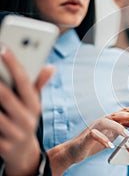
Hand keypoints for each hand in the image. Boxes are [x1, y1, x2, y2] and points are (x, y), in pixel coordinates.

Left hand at [0, 47, 53, 174]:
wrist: (22, 152)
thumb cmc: (26, 119)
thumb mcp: (34, 104)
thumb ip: (39, 84)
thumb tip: (50, 66)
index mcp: (35, 106)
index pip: (26, 82)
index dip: (15, 65)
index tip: (4, 49)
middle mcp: (27, 119)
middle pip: (6, 95)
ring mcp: (14, 133)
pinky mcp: (2, 145)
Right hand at [47, 105, 128, 175]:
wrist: (75, 150)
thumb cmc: (96, 141)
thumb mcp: (112, 134)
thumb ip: (123, 128)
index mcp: (111, 119)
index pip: (126, 111)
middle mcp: (104, 120)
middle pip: (119, 114)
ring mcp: (95, 127)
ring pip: (107, 122)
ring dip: (118, 127)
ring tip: (127, 134)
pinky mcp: (87, 136)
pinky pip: (95, 136)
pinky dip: (103, 140)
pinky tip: (110, 146)